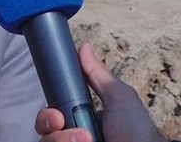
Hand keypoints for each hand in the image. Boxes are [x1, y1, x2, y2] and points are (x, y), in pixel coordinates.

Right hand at [35, 43, 167, 141]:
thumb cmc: (137, 133)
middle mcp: (72, 137)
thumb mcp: (119, 98)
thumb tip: (84, 47)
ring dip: (60, 138)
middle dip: (47, 122)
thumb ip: (97, 74)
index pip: (51, 114)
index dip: (48, 112)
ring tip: (86, 139)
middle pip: (42, 128)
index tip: (56, 113)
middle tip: (61, 122)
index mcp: (81, 121)